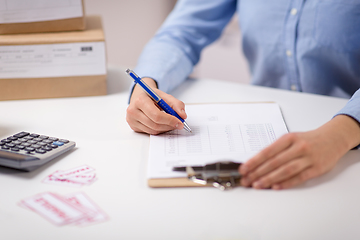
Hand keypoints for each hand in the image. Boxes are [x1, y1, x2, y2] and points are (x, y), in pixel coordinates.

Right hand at [126, 78, 186, 134]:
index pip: (156, 115)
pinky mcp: (133, 126)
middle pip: (155, 124)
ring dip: (165, 129)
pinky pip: (150, 132)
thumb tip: (183, 116)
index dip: (170, 120)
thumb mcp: (164, 96)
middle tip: (179, 124)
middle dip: (169, 126)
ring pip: (153, 130)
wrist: (140, 96)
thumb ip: (176, 104)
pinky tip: (163, 124)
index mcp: (140, 100)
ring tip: (171, 123)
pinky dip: (159, 130)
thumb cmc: (152, 96)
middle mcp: (133, 110)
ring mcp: (131, 120)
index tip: (180, 122)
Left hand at [239, 115, 359, 189]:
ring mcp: (308, 158)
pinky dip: (286, 183)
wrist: (333, 138)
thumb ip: (276, 149)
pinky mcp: (317, 168)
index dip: (254, 161)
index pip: (268, 151)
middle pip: (274, 162)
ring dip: (269, 179)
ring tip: (257, 185)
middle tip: (246, 180)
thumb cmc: (307, 140)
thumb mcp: (291, 139)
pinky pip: (299, 177)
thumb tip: (256, 163)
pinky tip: (276, 187)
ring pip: (285, 170)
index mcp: (289, 138)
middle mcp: (298, 147)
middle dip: (258, 172)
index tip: (244, 169)